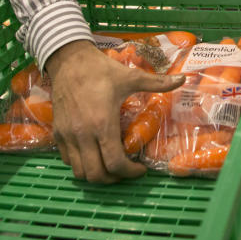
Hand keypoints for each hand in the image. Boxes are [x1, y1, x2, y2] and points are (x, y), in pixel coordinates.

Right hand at [45, 40, 184, 183]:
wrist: (68, 60)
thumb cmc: (101, 70)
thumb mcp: (131, 76)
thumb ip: (158, 82)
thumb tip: (183, 79)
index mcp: (103, 123)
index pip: (115, 163)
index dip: (130, 172)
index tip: (141, 170)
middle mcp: (83, 135)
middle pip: (96, 175)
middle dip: (114, 178)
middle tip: (127, 170)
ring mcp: (67, 136)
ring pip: (79, 171)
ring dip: (96, 174)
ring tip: (111, 166)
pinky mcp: (57, 133)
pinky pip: (68, 160)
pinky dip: (81, 164)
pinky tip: (94, 154)